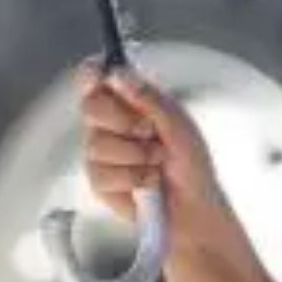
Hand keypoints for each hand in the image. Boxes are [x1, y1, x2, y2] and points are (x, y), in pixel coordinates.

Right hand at [76, 61, 226, 240]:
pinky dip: (132, 179)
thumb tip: (118, 74)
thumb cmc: (192, 166)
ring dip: (136, 156)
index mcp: (132, 102)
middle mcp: (111, 123)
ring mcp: (101, 152)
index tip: (101, 75)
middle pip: (89, 106)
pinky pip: (101, 174)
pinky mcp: (98, 181)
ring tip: (157, 164)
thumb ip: (150, 99)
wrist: (192, 210)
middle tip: (149, 132)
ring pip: (96, 144)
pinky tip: (147, 183)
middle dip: (121, 120)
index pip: (99, 77)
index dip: (94, 72)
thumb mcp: (179, 127)